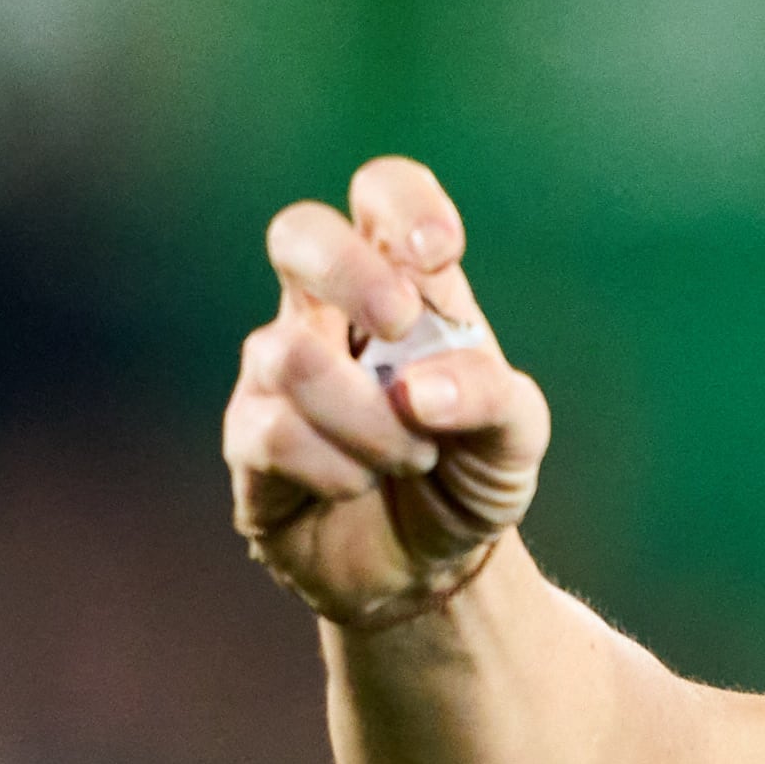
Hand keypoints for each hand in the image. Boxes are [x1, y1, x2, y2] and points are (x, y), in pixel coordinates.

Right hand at [222, 155, 552, 629]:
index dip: (403, 204)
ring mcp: (276, 372)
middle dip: (350, 273)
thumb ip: (492, 397)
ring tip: (412, 456)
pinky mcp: (247, 441)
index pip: (381, 196)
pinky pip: (274, 433)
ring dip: (370, 419)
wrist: (434, 567)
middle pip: (297, 232)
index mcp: (403, 287)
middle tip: (401, 326)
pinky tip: (359, 485)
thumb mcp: (516, 437)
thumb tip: (418, 390)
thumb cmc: (470, 473)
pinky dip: (338, 468)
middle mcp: (327, 313)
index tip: (437, 253)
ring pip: (290, 355)